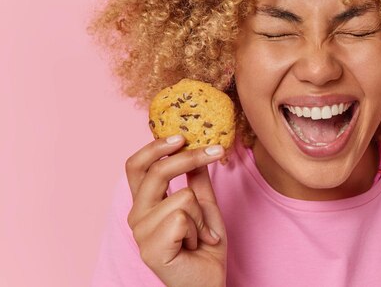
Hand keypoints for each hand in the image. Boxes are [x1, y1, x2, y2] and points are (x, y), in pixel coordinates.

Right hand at [125, 135, 226, 286]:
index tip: (181, 136)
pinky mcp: (150, 249)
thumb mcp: (205, 206)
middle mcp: (137, 215)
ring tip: (200, 235)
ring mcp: (140, 233)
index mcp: (145, 203)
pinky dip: (199, 229)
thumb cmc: (204, 247)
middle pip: (155, 171)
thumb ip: (197, 180)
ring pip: (182, 197)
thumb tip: (197, 148)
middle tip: (215, 151)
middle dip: (188, 158)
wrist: (208, 282)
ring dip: (202, 216)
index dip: (155, 147)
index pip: (136, 166)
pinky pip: (184, 217)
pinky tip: (195, 245)